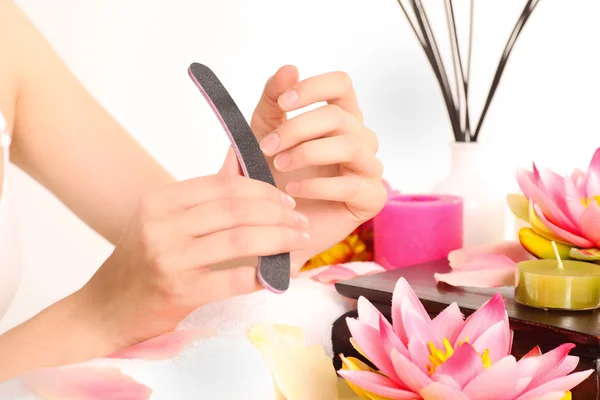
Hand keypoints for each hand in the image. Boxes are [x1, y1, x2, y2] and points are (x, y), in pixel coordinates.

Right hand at [79, 149, 308, 347]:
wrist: (104, 310)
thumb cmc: (139, 263)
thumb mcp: (162, 220)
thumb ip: (202, 195)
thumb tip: (239, 160)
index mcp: (159, 202)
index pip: (222, 185)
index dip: (261, 189)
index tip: (284, 200)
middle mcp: (161, 226)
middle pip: (236, 209)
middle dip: (277, 213)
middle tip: (299, 221)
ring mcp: (169, 259)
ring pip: (240, 239)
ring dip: (279, 239)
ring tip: (299, 241)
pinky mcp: (179, 292)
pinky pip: (234, 278)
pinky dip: (262, 276)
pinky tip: (277, 275)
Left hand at [250, 66, 386, 270]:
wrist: (271, 222)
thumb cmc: (272, 175)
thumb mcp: (263, 131)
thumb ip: (273, 99)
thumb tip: (290, 68)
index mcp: (339, 118)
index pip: (342, 84)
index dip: (314, 87)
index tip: (284, 102)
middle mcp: (359, 139)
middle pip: (340, 116)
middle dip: (298, 128)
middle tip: (267, 147)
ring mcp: (369, 169)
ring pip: (351, 146)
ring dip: (309, 153)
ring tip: (280, 167)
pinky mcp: (370, 199)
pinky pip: (353, 184)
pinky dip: (318, 185)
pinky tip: (294, 190)